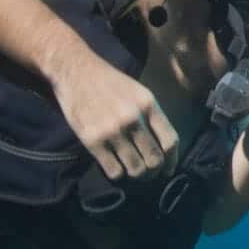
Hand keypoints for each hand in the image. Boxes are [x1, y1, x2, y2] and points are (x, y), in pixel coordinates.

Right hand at [50, 51, 178, 179]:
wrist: (76, 73)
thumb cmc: (111, 84)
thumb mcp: (140, 93)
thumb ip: (153, 117)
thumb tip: (165, 148)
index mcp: (148, 105)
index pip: (170, 141)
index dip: (172, 161)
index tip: (169, 169)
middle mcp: (133, 118)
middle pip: (154, 159)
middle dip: (155, 172)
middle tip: (150, 174)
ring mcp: (112, 130)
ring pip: (135, 169)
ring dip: (138, 176)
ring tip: (134, 173)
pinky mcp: (92, 140)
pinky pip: (114, 170)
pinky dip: (118, 174)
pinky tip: (117, 168)